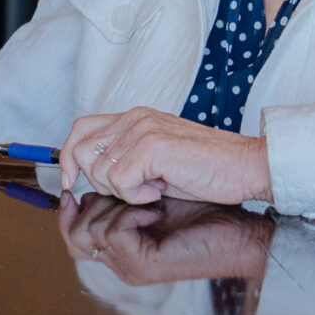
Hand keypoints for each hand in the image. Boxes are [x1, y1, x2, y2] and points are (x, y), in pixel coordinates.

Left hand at [58, 107, 272, 207]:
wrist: (246, 167)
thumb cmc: (208, 169)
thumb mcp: (157, 162)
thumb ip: (127, 158)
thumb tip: (89, 175)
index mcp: (135, 118)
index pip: (81, 128)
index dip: (68, 157)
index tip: (71, 183)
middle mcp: (135, 118)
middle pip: (80, 151)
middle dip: (97, 182)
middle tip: (131, 191)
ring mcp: (142, 129)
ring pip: (99, 171)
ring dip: (123, 191)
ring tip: (154, 188)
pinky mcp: (152, 146)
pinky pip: (120, 181)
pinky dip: (137, 196)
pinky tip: (160, 190)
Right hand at [61, 194, 274, 283]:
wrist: (241, 225)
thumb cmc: (205, 198)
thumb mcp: (152, 179)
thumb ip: (120, 176)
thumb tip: (84, 162)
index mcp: (117, 239)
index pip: (71, 232)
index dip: (67, 207)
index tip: (75, 180)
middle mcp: (118, 256)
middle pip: (72, 234)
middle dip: (93, 199)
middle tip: (126, 188)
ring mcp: (129, 264)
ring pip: (89, 231)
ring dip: (114, 203)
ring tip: (148, 197)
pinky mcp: (142, 265)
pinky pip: (111, 234)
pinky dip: (130, 213)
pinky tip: (155, 209)